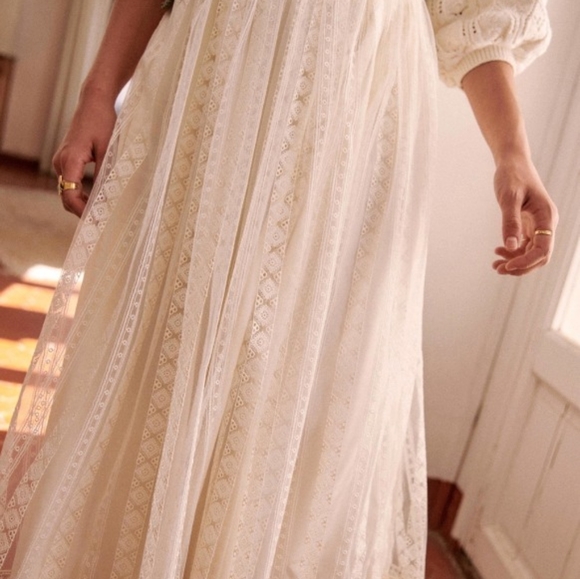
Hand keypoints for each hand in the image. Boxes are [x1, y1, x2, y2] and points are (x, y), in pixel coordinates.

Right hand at [52, 89, 116, 216]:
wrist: (94, 102)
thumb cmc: (103, 122)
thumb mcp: (109, 150)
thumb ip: (105, 174)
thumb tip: (107, 198)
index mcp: (70, 160)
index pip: (69, 195)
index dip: (82, 212)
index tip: (97, 221)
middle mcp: (61, 163)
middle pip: (66, 197)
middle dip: (82, 211)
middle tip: (103, 223)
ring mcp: (61, 161)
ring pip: (68, 191)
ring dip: (82, 203)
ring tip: (102, 214)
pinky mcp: (66, 160)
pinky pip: (71, 183)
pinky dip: (81, 194)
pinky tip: (97, 200)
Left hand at [492, 155, 557, 275]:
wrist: (512, 163)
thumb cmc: (512, 177)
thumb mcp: (509, 198)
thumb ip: (510, 222)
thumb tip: (510, 246)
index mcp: (547, 217)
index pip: (543, 249)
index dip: (526, 262)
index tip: (507, 265)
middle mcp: (546, 223)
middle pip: (539, 256)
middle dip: (520, 266)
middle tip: (498, 269)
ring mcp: (538, 225)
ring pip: (531, 253)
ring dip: (515, 261)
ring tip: (495, 264)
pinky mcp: (529, 225)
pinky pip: (524, 245)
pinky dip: (512, 252)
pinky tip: (498, 251)